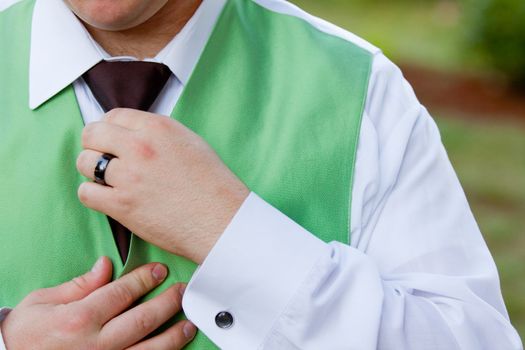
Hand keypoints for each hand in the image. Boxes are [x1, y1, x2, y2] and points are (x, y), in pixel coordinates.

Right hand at [0, 257, 196, 349]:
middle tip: (181, 291)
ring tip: (188, 324)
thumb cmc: (26, 335)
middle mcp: (96, 344)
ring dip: (173, 336)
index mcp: (79, 319)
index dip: (144, 279)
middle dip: (167, 303)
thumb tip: (105, 265)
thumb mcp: (42, 302)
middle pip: (143, 320)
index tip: (158, 271)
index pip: (122, 293)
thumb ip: (80, 284)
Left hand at [76, 108, 249, 263]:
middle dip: (95, 145)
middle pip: (92, 135)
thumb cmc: (213, 185)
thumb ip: (157, 134)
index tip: (113, 141)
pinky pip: (86, 192)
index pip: (113, 116)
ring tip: (109, 181)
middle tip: (105, 158)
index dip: (111, 129)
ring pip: (85, 163)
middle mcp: (140, 147)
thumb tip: (133, 135)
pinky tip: (109, 198)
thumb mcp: (190, 142)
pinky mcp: (122, 205)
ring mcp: (129, 176)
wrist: (222, 220)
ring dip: (93, 171)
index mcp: (158, 128)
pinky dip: (93, 194)